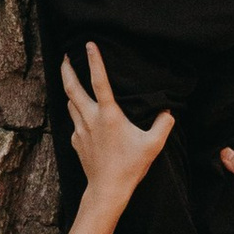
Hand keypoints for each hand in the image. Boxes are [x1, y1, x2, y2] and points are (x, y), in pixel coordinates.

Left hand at [64, 44, 174, 207]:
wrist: (107, 189)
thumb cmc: (130, 166)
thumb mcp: (153, 145)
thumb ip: (163, 124)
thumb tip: (168, 111)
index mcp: (108, 115)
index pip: (99, 81)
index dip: (95, 60)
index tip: (89, 45)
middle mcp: (90, 118)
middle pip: (72, 87)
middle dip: (67, 69)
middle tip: (66, 56)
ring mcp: (80, 130)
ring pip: (70, 103)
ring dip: (70, 89)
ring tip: (71, 79)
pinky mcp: (75, 141)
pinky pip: (74, 121)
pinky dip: (76, 112)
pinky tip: (82, 114)